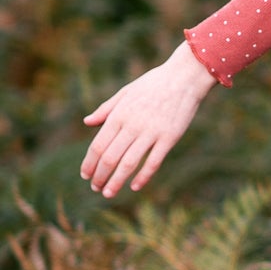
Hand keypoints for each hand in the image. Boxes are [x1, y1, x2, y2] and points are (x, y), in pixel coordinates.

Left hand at [81, 40, 216, 197]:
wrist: (185, 76)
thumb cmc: (154, 84)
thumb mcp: (126, 92)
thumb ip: (106, 109)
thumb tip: (87, 122)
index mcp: (119, 114)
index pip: (98, 146)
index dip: (89, 164)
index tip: (86, 175)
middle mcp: (132, 125)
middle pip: (110, 157)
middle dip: (100, 176)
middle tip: (96, 188)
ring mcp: (151, 132)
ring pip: (129, 163)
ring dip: (116, 181)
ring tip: (109, 193)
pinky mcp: (169, 137)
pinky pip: (153, 162)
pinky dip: (143, 176)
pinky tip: (135, 187)